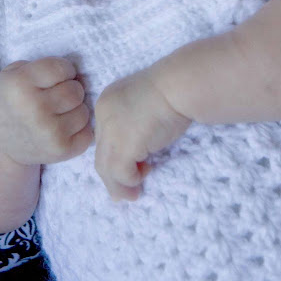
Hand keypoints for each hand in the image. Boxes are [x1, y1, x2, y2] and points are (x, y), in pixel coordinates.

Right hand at [0, 57, 93, 165]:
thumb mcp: (13, 72)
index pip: (61, 68)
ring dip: (75, 110)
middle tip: (58, 96)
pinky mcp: (60, 150)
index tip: (56, 78)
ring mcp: (48, 132)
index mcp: (20, 84)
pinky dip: (79, 130)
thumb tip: (78, 75)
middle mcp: (35, 108)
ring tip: (60, 113)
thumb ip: (42, 65)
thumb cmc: (11, 100)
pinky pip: (87, 133)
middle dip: (71, 90)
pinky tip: (63, 128)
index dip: (63, 71)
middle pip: (75, 91)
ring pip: (84, 112)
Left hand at [94, 66, 191, 201]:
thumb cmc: (171, 92)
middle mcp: (102, 115)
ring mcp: (111, 130)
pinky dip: (129, 181)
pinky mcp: (123, 144)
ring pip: (105, 167)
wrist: (179, 86)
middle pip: (101, 152)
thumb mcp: (144, 106)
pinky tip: (143, 177)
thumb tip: (136, 157)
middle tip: (126, 190)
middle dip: (113, 174)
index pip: (103, 136)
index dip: (116, 153)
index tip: (133, 164)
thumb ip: (134, 125)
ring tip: (133, 194)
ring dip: (118, 185)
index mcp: (106, 102)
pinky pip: (120, 172)